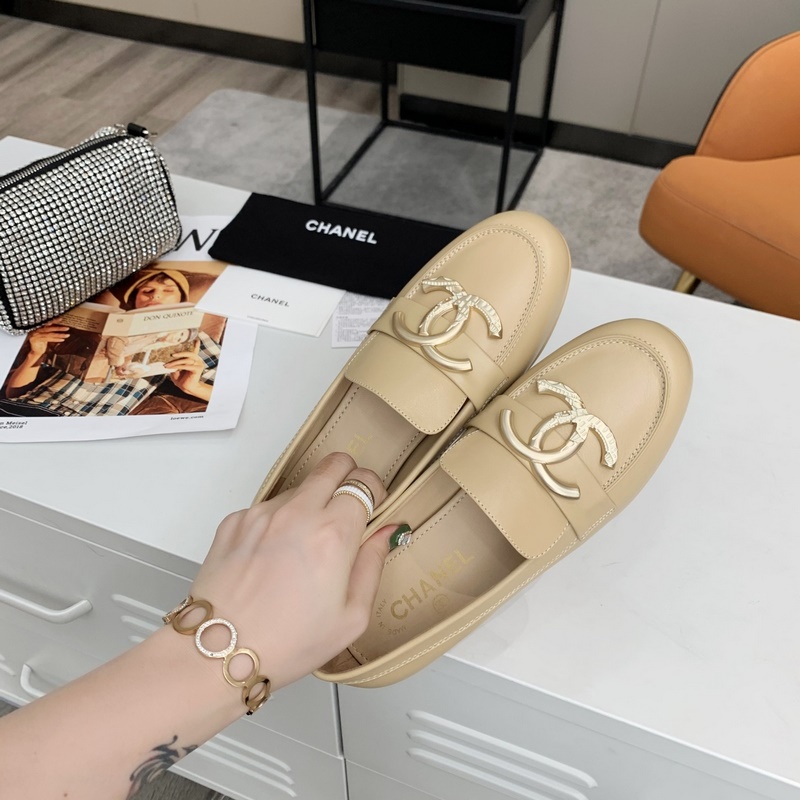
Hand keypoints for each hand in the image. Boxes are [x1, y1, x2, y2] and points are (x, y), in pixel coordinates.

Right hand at [26, 320, 69, 357]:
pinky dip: (56, 339)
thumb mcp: (46, 336)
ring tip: (67, 335)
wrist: (35, 352)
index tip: (61, 319)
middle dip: (59, 328)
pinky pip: (48, 339)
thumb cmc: (42, 344)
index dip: (54, 321)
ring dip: (60, 335)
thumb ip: (50, 332)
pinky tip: (62, 339)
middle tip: (67, 328)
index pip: (47, 323)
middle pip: (49, 328)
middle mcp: (36, 330)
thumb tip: (60, 327)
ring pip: (50, 334)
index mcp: (38, 328)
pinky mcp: (36, 340)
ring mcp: (35, 335)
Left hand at [165, 341, 207, 398]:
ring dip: (175, 362)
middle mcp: (197, 360)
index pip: (195, 351)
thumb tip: (167, 358)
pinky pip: (186, 365)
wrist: (187, 388)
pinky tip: (172, 368)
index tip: (197, 339)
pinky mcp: (198, 369)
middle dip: (180, 353)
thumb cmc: (181, 379)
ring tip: (167, 365)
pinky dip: (178, 366)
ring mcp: (199, 364)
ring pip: (186, 360)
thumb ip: (174, 363)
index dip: (196, 345)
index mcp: (193, 360)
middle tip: (172, 355)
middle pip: (189, 353)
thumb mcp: (176, 369)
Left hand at [188, 453, 393, 690]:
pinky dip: (278, 521)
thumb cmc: (287, 643)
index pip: (363, 482)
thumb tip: (387, 531)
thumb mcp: (351, 617)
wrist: (219, 652)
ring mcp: (262, 513)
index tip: (373, 504)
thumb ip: (373, 565)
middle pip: (333, 464)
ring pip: (299, 487)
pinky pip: (268, 507)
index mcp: (333, 534)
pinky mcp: (235, 521)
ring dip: (311, 503)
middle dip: (347, 477)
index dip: (373, 489)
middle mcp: (297, 513)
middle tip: (347, 507)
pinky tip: (274, 558)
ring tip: (304, 547)